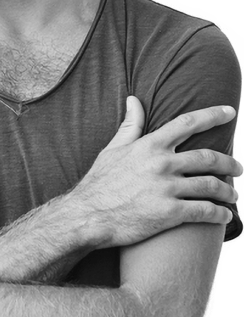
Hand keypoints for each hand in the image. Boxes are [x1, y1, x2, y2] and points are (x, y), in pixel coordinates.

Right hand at [72, 98, 240, 247]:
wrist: (87, 216)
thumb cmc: (99, 183)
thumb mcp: (112, 149)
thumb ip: (130, 125)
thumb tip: (133, 99)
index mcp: (150, 145)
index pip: (188, 123)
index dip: (212, 115)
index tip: (230, 112)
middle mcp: (162, 164)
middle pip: (208, 158)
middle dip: (230, 163)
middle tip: (239, 168)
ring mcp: (166, 189)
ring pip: (211, 186)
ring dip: (228, 191)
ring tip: (233, 195)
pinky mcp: (169, 214)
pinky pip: (204, 211)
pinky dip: (219, 214)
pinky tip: (224, 216)